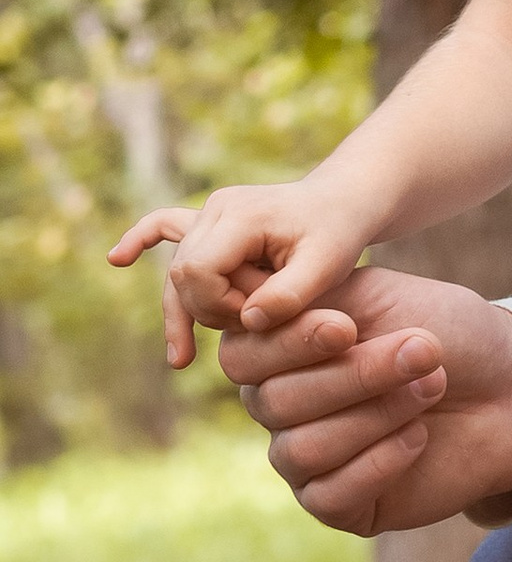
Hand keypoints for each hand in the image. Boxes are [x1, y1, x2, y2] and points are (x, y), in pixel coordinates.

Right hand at [110, 179, 375, 362]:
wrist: (344, 203)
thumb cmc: (339, 234)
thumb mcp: (327, 267)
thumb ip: (289, 296)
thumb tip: (246, 320)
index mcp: (240, 216)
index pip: (198, 272)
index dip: (220, 306)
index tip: (258, 317)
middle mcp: (215, 209)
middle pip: (183, 275)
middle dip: (212, 310)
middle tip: (256, 322)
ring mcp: (207, 213)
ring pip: (177, 272)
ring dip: (188, 309)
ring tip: (183, 359)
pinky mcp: (208, 221)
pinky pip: (164, 226)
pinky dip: (142, 240)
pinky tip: (117, 259)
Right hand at [218, 267, 511, 536]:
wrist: (511, 386)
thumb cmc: (444, 331)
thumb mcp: (382, 296)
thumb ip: (316, 297)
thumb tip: (255, 309)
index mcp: (277, 352)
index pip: (243, 356)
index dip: (292, 344)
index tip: (349, 328)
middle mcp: (278, 407)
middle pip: (275, 403)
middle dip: (356, 375)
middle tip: (424, 350)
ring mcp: (304, 459)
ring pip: (302, 450)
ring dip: (376, 415)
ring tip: (432, 386)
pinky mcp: (338, 505)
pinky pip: (329, 495)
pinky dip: (379, 463)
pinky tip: (419, 437)